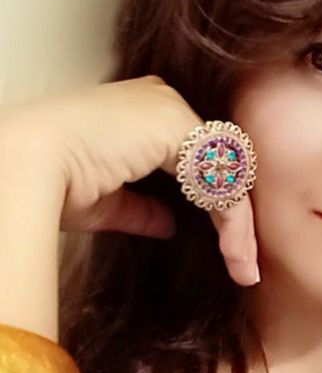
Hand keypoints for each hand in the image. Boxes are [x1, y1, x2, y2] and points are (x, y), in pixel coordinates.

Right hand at [0, 76, 258, 286]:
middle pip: (219, 166)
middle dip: (236, 219)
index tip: (227, 250)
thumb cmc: (50, 183)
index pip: (198, 162)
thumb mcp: (106, 203)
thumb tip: (167, 225)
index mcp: (144, 114)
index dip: (215, 206)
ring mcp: (173, 110)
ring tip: (244, 270)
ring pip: (226, 175)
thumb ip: (143, 209)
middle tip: (245, 265)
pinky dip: (234, 223)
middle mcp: (163, 103)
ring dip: (239, 228)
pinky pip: (222, 181)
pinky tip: (234, 255)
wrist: (25, 168)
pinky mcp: (179, 127)